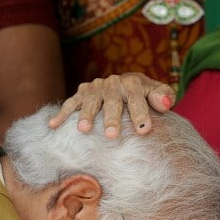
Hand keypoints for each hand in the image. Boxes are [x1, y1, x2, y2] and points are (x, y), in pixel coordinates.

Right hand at [48, 73, 174, 136]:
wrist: (129, 83)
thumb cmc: (147, 95)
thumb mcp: (158, 93)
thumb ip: (163, 96)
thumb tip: (165, 103)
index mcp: (133, 83)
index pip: (138, 99)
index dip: (141, 114)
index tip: (143, 130)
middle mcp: (114, 83)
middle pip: (113, 102)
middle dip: (111, 118)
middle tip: (111, 135)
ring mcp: (96, 88)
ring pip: (91, 102)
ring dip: (86, 115)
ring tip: (83, 129)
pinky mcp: (83, 92)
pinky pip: (71, 102)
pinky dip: (62, 113)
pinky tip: (54, 125)